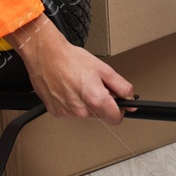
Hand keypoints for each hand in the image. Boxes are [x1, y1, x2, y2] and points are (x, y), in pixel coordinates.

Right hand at [9, 14, 133, 124]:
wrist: (46, 55)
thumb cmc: (71, 59)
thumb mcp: (104, 69)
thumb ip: (122, 86)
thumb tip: (130, 98)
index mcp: (96, 100)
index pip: (116, 119)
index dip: (119, 109)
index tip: (116, 102)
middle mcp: (81, 111)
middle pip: (101, 116)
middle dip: (101, 103)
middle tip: (93, 85)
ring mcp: (68, 113)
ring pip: (86, 115)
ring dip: (86, 103)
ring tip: (79, 85)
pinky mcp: (56, 112)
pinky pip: (71, 113)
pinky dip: (73, 103)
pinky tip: (69, 89)